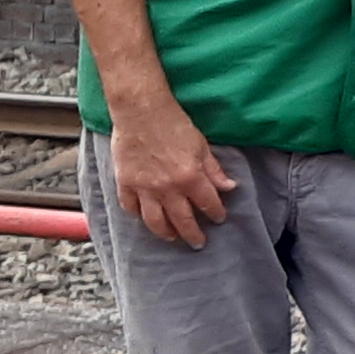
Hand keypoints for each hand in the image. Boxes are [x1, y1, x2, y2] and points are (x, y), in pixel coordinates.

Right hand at [109, 95, 232, 250]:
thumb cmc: (172, 123)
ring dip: (166, 233)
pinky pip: (130, 207)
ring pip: (155, 222)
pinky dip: (137, 216)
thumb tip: (229, 187)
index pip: (208, 204)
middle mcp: (167, 188)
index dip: (216, 214)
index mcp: (190, 177)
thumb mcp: (201, 145)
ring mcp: (144, 188)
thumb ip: (214, 170)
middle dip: (193, 235)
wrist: (140, 110)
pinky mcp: (125, 183)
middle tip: (198, 243)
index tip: (219, 218)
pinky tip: (144, 218)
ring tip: (172, 237)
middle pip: (183, 221)